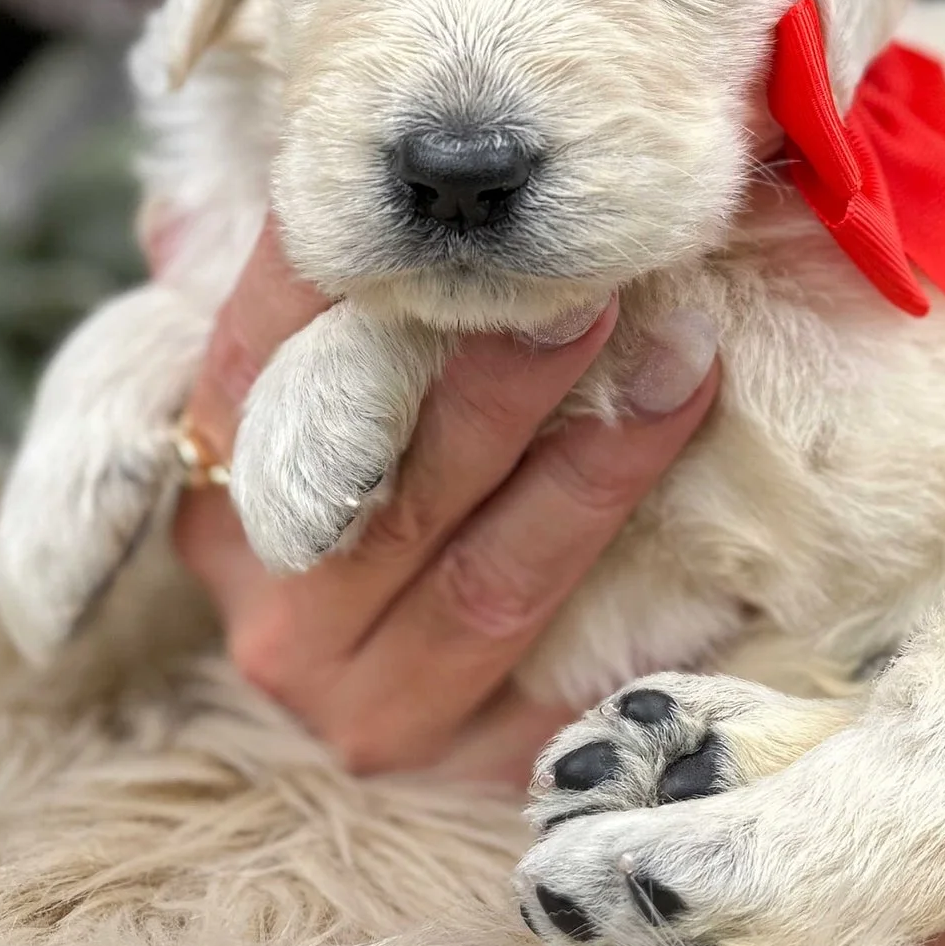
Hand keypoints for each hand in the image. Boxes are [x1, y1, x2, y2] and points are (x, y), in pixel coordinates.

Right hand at [166, 220, 718, 786]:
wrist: (381, 678)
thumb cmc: (370, 487)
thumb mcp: (319, 392)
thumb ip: (330, 297)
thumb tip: (362, 178)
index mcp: (218, 496)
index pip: (258, 370)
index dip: (335, 284)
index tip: (432, 210)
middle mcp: (278, 613)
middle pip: (397, 490)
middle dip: (505, 383)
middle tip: (592, 289)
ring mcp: (364, 705)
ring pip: (492, 583)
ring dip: (598, 468)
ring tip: (682, 364)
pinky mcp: (465, 767)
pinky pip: (571, 689)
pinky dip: (653, 608)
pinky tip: (726, 532)